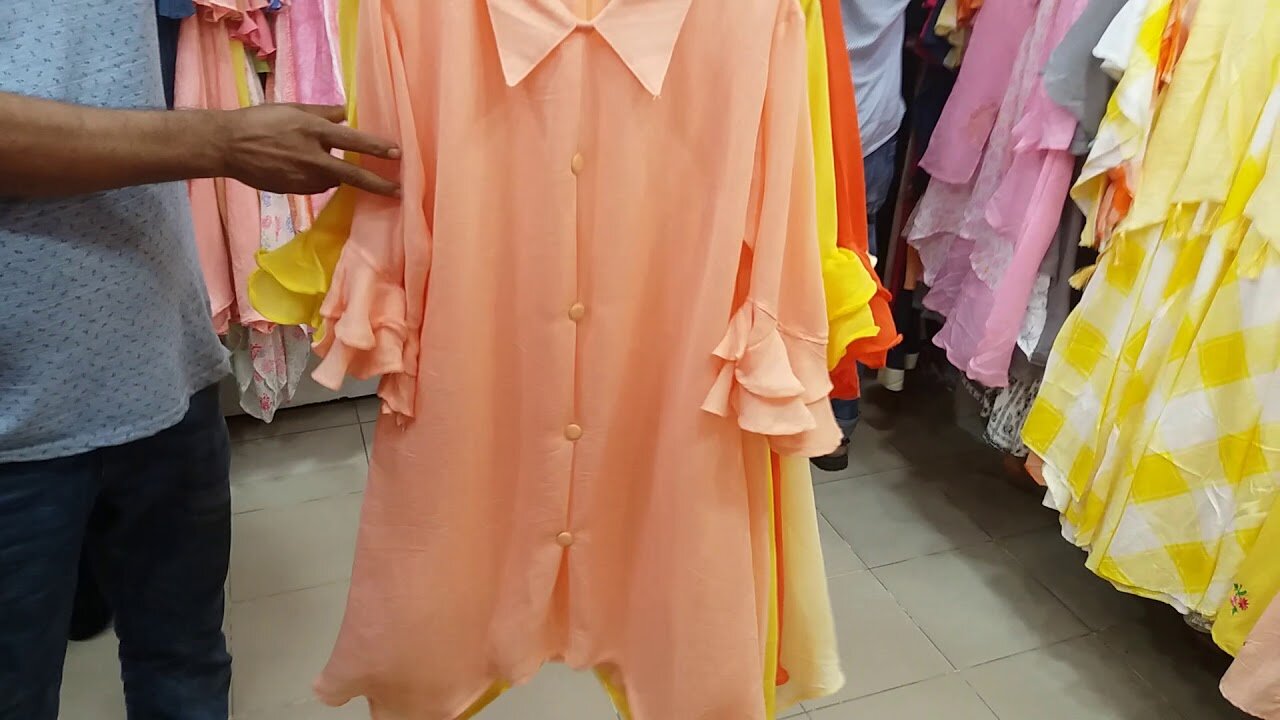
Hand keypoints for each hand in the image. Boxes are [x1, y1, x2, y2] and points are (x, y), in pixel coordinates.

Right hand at [214, 104, 400, 196]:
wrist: (226, 146)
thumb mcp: (292, 109)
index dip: (377, 148)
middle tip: (398, 191)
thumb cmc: (258, 121)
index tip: (397, 154)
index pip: (353, 141)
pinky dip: (317, 180)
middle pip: (352, 175)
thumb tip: (347, 113)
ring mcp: (302, 178)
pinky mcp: (293, 191)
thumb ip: (323, 113)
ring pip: (332, 181)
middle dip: (378, 184)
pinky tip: (303, 168)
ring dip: (336, 175)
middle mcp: (311, 158)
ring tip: (318, 161)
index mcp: (312, 131)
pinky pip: (315, 187)